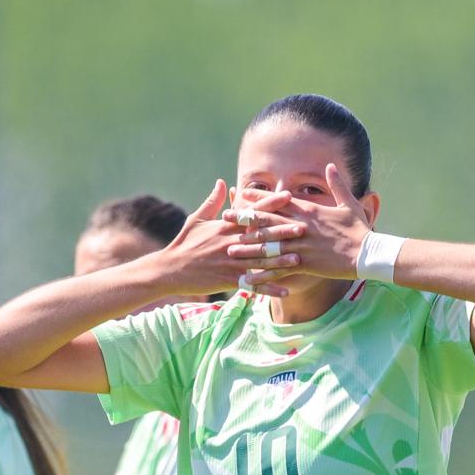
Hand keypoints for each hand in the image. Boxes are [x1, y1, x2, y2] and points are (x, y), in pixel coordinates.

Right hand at [149, 181, 305, 298]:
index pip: (252, 212)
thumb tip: (222, 182)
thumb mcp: (197, 219)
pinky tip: (285, 292)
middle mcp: (230, 243)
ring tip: (299, 258)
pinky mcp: (229, 280)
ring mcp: (231, 262)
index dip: (271, 204)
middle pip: (260, 236)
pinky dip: (269, 289)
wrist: (171, 269)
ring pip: (260, 261)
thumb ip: (213, 202)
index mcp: (225, 226)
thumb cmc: (185, 243)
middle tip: (303, 228)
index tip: (289, 196)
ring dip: (280, 260)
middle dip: (282, 232)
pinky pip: (254, 285)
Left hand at [227, 162, 369, 293]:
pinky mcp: (306, 264)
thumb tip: (331, 166)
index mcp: (309, 211)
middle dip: (245, 220)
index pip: (278, 202)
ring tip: (230, 249)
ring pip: (269, 246)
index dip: (258, 199)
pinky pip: (280, 269)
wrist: (369, 254)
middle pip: (267, 221)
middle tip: (226, 218)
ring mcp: (302, 246)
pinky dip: (265, 273)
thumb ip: (336, 185)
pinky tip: (252, 277)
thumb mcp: (349, 203)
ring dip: (249, 248)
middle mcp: (301, 227)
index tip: (242, 195)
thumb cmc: (360, 230)